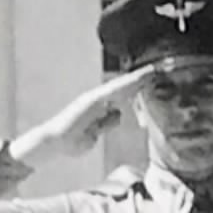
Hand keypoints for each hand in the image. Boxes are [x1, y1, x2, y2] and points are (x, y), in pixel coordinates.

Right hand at [11, 71, 143, 166]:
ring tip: (152, 71)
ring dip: (136, 78)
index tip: (152, 82)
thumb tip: (119, 113)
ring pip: (120, 86)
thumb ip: (107, 123)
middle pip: (123, 87)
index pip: (123, 96)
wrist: (56, 142)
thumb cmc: (73, 140)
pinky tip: (137, 80)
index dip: (137, 89)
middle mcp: (99, 99)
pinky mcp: (92, 100)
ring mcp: (95, 98)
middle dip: (140, 80)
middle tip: (157, 70)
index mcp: (101, 107)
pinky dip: (126, 85)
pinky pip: (112, 91)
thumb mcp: (96, 132)